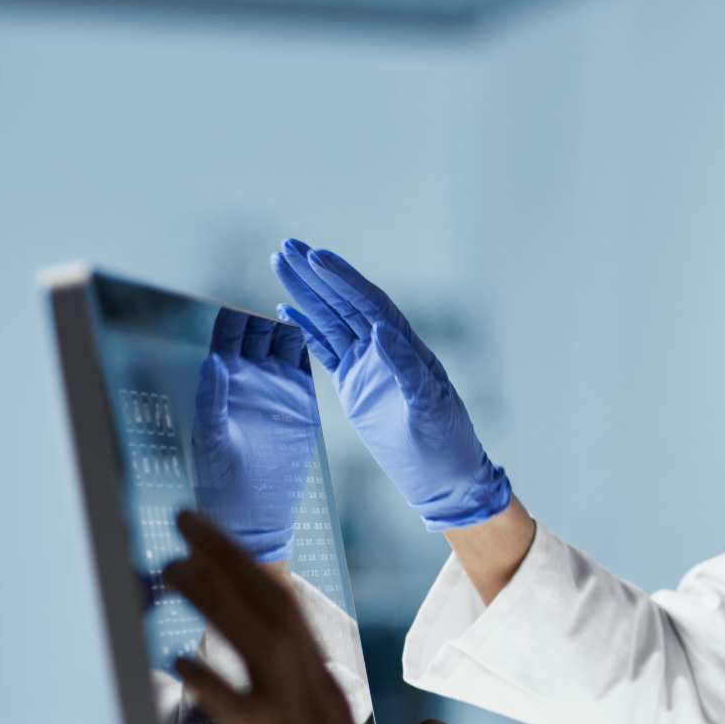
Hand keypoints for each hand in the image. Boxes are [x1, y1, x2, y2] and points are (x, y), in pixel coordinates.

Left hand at [163, 511, 416, 723]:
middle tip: (189, 523)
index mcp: (327, 699)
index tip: (228, 548)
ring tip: (172, 565)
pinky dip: (208, 680)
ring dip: (212, 596)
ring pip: (256, 639)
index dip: (255, 578)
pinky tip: (176, 661)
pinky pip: (239, 707)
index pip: (290, 620)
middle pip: (272, 610)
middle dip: (227, 560)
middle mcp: (317, 699)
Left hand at [190, 310, 318, 562]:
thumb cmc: (221, 478)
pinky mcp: (302, 402)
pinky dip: (314, 345)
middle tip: (283, 286)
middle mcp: (250, 377)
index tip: (249, 294)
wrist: (256, 508)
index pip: (228, 335)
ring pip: (286, 341)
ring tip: (310, 297)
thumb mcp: (211, 437)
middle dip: (267, 307)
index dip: (235, 314)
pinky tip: (325, 328)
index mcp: (224, 380)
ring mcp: (277, 387)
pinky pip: (308, 365)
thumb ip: (212, 399)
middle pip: (259, 330)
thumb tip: (213, 361)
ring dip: (294, 320)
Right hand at [270, 239, 510, 530]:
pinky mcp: (354, 386)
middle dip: (316, 275)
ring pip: (330, 321)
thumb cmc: (446, 442)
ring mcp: (368, 366)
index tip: (317, 256)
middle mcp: (386, 349)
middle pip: (344, 303)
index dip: (343, 279)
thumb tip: (382, 330)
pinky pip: (325, 350)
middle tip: (286, 246)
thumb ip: (406, 368)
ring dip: (305, 293)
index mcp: (406, 347)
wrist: (443, 477)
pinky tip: (285, 308)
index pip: (369, 304)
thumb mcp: (429, 405)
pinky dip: (305, 329)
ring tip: (278, 264)